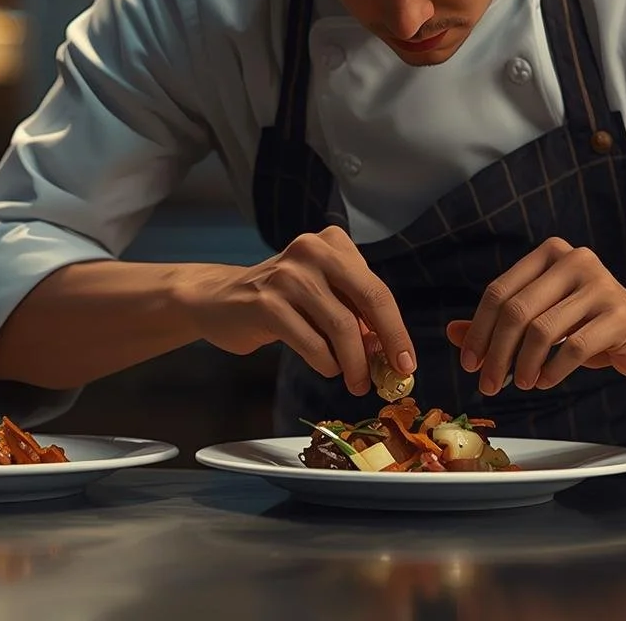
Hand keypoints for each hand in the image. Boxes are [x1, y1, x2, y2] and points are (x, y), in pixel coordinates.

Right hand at [185, 226, 415, 395]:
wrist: (218, 300)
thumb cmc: (279, 300)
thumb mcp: (321, 295)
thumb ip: (353, 313)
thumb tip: (388, 351)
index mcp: (332, 244)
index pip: (377, 289)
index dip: (396, 329)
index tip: (407, 361)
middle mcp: (312, 252)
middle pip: (369, 299)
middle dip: (388, 342)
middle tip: (395, 375)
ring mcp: (288, 276)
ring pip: (341, 327)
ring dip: (354, 363)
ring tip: (356, 382)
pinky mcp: (267, 304)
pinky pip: (312, 343)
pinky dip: (326, 363)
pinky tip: (326, 368)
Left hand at [446, 237, 625, 394]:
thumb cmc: (593, 328)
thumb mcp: (544, 322)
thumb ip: (501, 324)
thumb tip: (452, 331)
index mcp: (551, 254)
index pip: (499, 292)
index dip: (478, 330)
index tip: (470, 364)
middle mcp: (575, 260)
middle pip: (516, 311)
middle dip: (496, 353)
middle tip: (488, 384)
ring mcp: (600, 285)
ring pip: (542, 331)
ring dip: (522, 365)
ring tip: (521, 383)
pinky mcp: (619, 315)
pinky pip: (572, 347)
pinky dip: (552, 370)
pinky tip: (546, 380)